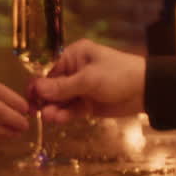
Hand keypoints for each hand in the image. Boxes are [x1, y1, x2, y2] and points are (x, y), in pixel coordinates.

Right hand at [29, 39, 146, 122]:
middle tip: (37, 111)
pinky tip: (57, 119)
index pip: (49, 71)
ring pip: (61, 100)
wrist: (146, 90)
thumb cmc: (118, 75)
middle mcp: (74, 71)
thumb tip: (37, 89)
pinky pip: (71, 109)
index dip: (39, 85)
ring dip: (54, 108)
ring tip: (49, 117)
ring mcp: (80, 88)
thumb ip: (62, 87)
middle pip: (52, 87)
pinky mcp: (87, 104)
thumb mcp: (89, 79)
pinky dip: (64, 114)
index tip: (29, 98)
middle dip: (46, 99)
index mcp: (73, 56)